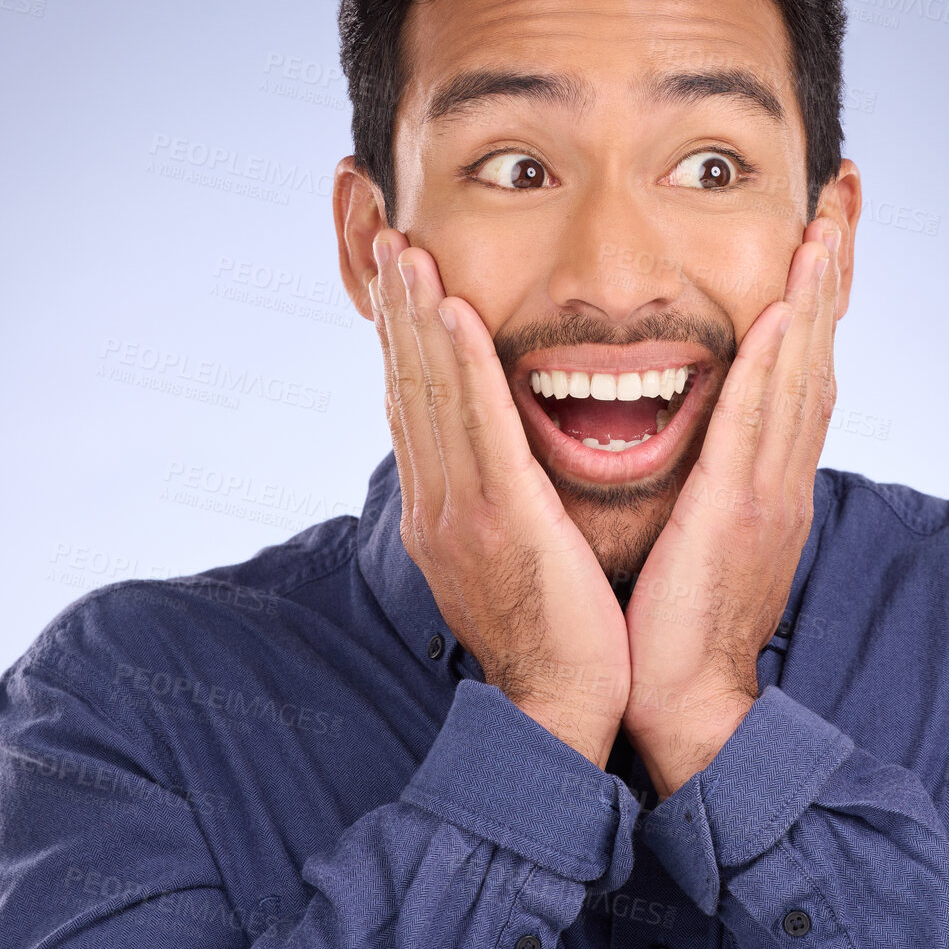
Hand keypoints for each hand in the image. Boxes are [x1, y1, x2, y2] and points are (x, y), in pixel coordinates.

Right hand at [369, 227, 629, 766]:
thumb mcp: (511, 556)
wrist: (559, 708)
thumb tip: (495, 463)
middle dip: (398, 311)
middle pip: (409, 387)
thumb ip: (495, 501)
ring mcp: (459, 511)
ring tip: (409, 252)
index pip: (415, 406)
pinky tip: (451, 315)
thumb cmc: (555, 632)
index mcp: (442, 509)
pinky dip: (458, 368)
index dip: (403, 339)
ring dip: (418, 317)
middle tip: (390, 240)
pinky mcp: (498, 520)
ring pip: (432, 395)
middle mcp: (437, 502)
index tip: (403, 281)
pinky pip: (477, 429)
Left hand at [622, 218, 841, 797]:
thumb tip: (707, 425)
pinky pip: (759, 425)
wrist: (688, 701)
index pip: (802, 360)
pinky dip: (778, 364)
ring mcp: (769, 491)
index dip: (818, 289)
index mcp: (771, 472)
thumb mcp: (708, 528)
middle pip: (819, 348)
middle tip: (846, 189)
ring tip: (827, 220)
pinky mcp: (738, 514)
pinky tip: (785, 310)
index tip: (824, 224)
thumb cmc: (683, 618)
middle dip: (833, 266)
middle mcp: (783, 471)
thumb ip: (717, 472)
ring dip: (816, 292)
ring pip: (801, 372)